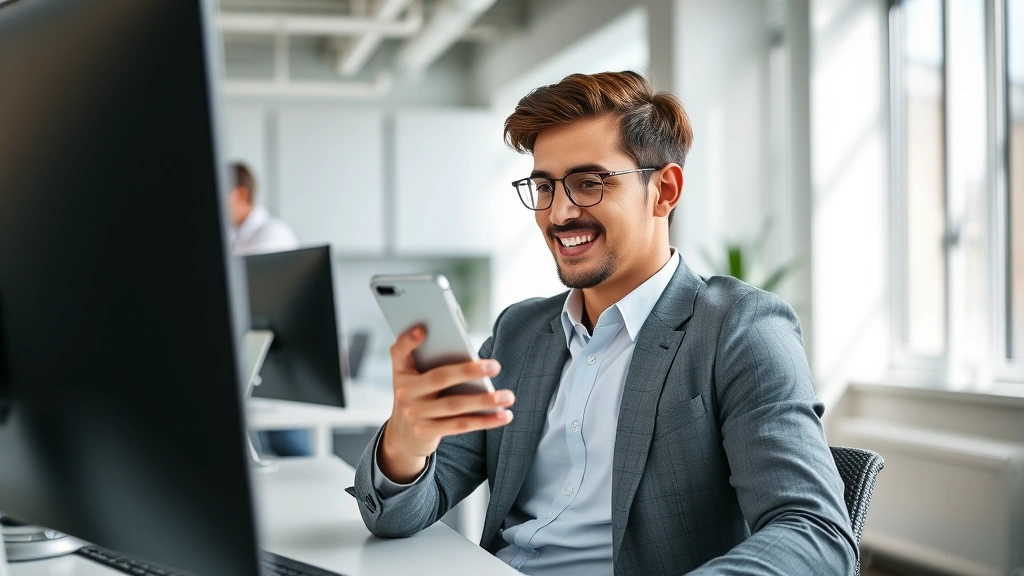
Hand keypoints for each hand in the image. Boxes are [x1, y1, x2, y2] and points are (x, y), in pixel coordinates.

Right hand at [379, 326, 514, 482]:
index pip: (399, 352)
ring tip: (508, 396)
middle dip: (469, 371)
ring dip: (484, 401)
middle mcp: (405, 393)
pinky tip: (504, 415)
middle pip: (440, 378)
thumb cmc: (418, 395)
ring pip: (454, 405)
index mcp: (402, 372)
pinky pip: (460, 425)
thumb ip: (428, 360)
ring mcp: (415, 414)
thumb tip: (465, 351)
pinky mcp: (427, 432)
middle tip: (495, 366)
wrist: (402, 435)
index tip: (423, 330)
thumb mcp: (413, 377)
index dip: (408, 340)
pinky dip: (484, 421)